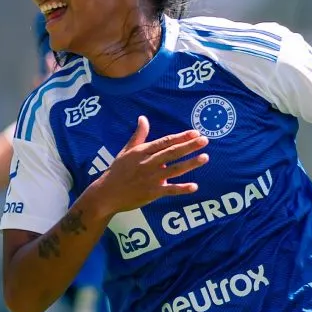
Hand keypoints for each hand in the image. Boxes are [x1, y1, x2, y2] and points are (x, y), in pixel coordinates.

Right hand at [90, 116, 208, 215]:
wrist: (106, 193)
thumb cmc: (117, 171)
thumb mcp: (127, 150)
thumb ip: (139, 135)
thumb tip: (143, 118)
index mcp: (143, 151)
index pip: (165, 141)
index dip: (181, 137)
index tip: (195, 132)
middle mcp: (148, 163)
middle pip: (172, 152)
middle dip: (189, 146)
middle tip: (205, 140)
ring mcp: (151, 178)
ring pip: (174, 169)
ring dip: (190, 163)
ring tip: (205, 157)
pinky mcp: (152, 193)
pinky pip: (170, 190)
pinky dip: (182, 189)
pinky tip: (194, 186)